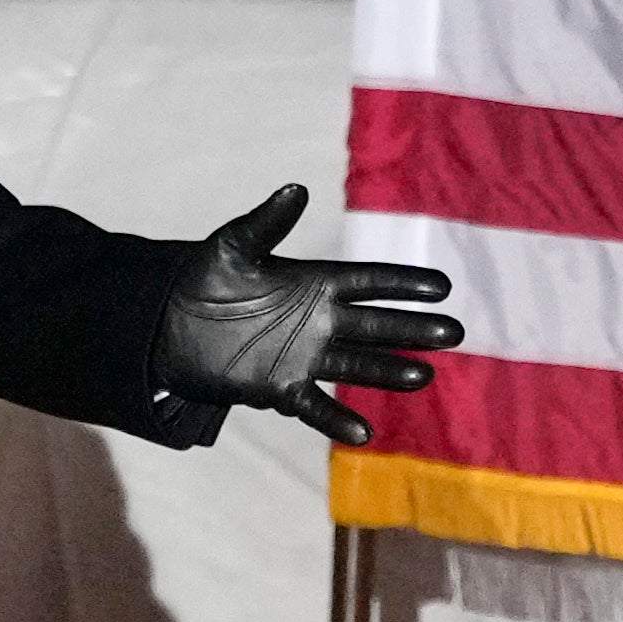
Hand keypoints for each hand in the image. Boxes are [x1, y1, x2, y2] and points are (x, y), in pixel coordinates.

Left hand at [150, 185, 462, 447]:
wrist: (168, 326)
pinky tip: (362, 432)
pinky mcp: (281, 388)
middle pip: (376, 324)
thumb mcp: (234, 246)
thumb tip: (296, 189)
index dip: (404, 284)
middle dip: (413, 328)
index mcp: (315, 282)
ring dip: (388, 370)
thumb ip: (267, 223)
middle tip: (453, 332)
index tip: (442, 286)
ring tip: (423, 375)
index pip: (370, 282)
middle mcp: (320, 321)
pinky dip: (336, 419)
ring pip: (357, 364)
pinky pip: (316, 405)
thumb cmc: (204, 278)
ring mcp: (304, 356)